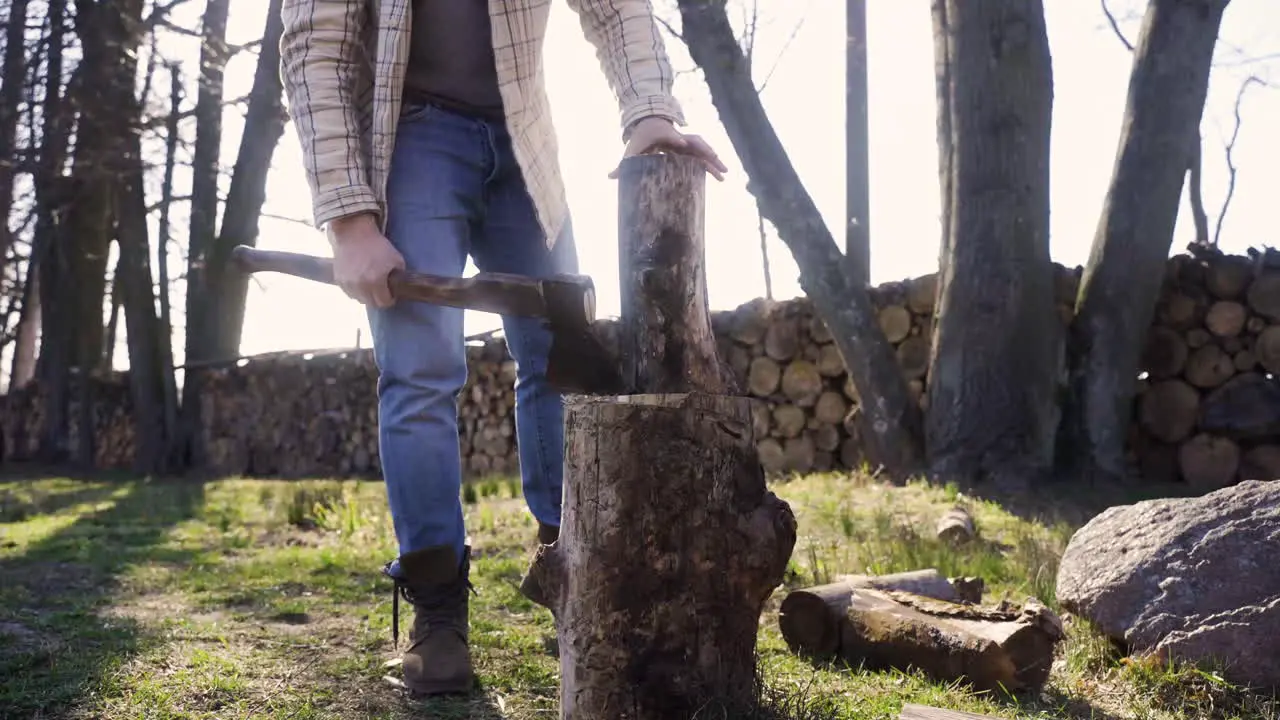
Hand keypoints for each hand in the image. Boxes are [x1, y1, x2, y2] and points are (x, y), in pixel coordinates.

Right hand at [326, 212, 404, 307]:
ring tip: (370, 285)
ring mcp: (348, 283)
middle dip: (378, 298)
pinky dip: (355, 290)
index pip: (383, 302)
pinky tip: (360, 281)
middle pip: (371, 303)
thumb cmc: (377, 245)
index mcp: (376, 281)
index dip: (390, 299)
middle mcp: (361, 285)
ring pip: (359, 299)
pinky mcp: (339, 280)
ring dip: (366, 295)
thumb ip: (399, 275)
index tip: (391, 294)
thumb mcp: (396, 259)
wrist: (353, 233)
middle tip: (382, 290)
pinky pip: (349, 293)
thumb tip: (400, 287)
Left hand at [610, 117, 727, 180]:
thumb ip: (623, 164)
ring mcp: (686, 143)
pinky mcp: (689, 149)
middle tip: (715, 161)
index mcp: (664, 136)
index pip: (672, 136)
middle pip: (695, 142)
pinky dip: (711, 164)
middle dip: (705, 151)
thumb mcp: (632, 150)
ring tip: (724, 173)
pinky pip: (703, 156)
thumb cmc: (641, 139)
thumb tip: (609, 176)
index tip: (683, 145)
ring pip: (703, 150)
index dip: (677, 139)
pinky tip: (720, 175)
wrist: (651, 125)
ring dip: (714, 160)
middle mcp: (678, 138)